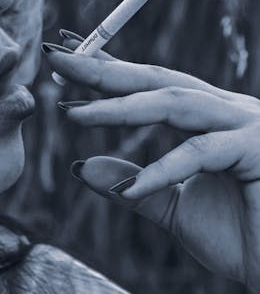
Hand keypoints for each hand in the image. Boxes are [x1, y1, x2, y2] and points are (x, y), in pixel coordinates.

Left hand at [43, 33, 259, 293]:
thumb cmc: (242, 237)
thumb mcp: (175, 208)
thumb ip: (135, 185)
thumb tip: (79, 165)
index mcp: (210, 116)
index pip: (150, 83)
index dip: (106, 66)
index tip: (63, 55)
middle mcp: (228, 110)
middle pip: (156, 79)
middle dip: (103, 69)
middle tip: (54, 58)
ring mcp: (246, 124)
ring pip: (175, 103)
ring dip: (120, 107)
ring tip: (71, 113)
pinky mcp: (257, 149)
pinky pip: (199, 153)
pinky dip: (159, 171)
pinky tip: (124, 189)